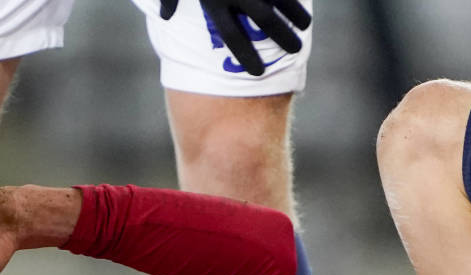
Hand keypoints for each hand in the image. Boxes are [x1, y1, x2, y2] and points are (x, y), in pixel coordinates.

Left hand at [159, 0, 310, 76]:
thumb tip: (165, 18)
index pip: (231, 35)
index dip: (246, 55)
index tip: (258, 72)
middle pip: (265, 21)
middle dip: (282, 37)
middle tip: (295, 51)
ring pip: (281, 0)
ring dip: (296, 14)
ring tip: (305, 27)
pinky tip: (303, 3)